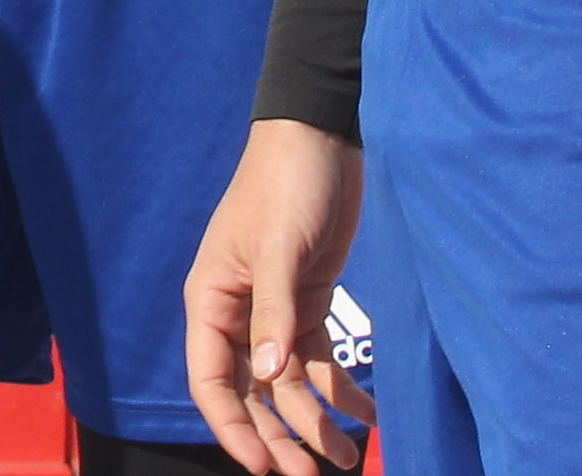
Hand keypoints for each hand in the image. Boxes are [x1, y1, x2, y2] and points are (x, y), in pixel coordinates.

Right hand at [184, 120, 371, 473]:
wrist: (321, 138)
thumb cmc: (285, 185)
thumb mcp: (277, 246)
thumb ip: (273, 313)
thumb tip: (272, 379)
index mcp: (211, 299)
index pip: (213, 380)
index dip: (234, 427)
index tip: (265, 467)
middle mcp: (238, 312)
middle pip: (253, 393)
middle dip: (280, 437)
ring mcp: (275, 310)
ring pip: (289, 384)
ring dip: (315, 422)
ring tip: (350, 459)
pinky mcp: (310, 301)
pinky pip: (321, 360)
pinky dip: (343, 390)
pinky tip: (370, 413)